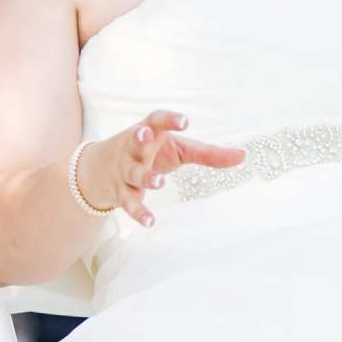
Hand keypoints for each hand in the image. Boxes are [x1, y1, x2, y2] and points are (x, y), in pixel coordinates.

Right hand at [75, 108, 244, 227]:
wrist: (98, 169)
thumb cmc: (150, 153)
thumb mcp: (178, 149)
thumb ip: (208, 154)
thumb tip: (243, 156)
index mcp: (149, 132)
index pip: (156, 120)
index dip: (169, 119)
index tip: (184, 121)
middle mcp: (133, 148)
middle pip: (134, 140)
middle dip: (138, 137)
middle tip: (146, 135)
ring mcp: (124, 170)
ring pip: (133, 173)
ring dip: (145, 177)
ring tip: (159, 183)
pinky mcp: (120, 192)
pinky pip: (128, 203)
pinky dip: (138, 212)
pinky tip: (150, 222)